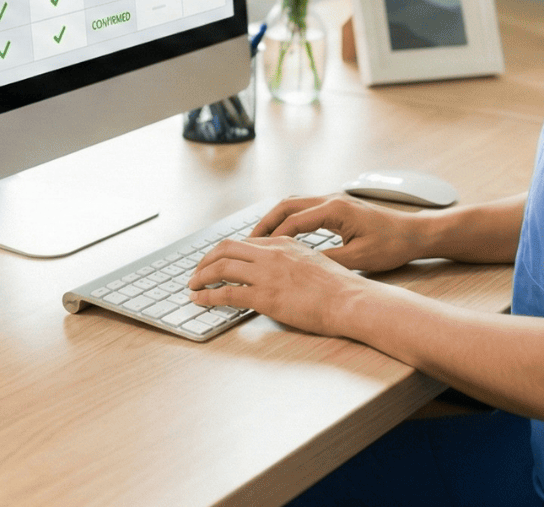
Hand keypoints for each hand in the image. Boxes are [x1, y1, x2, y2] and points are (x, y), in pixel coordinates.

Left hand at [189, 237, 372, 336]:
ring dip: (201, 276)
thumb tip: (281, 272)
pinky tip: (199, 300)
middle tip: (197, 272)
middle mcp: (272, 254)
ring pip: (220, 267)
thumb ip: (294, 261)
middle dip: (206, 260)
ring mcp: (267, 274)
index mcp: (285, 243)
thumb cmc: (340, 288)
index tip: (216, 261)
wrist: (351, 300)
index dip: (225, 252)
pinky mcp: (264, 296)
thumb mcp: (315, 262)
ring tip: (192, 286)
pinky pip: (226, 292)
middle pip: (226, 248)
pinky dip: (207, 296)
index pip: (245, 242)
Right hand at [249, 193, 431, 272]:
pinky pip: (304, 209)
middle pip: (286, 205)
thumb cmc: (392, 245)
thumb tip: (299, 267)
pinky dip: (288, 220)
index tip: (255, 251)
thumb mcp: (359, 259)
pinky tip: (282, 236)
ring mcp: (333, 201)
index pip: (293, 221)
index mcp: (335, 209)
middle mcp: (331, 199)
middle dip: (264, 223)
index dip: (272, 237)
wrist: (415, 233)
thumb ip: (328, 261)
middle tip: (246, 242)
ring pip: (293, 204)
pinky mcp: (337, 207)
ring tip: (258, 239)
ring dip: (275, 220)